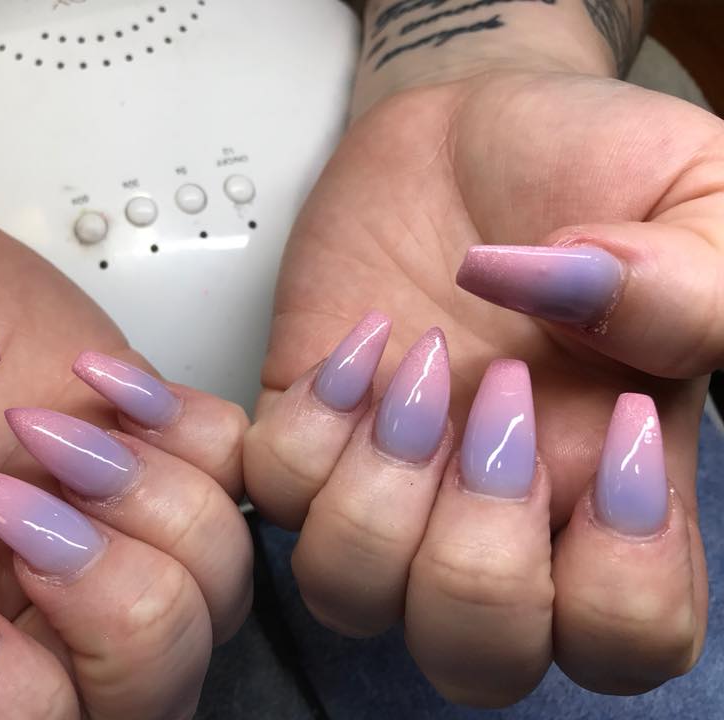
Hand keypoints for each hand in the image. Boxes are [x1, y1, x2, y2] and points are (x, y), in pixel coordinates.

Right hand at [0, 179, 250, 718]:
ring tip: (49, 424)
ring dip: (155, 504)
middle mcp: (22, 606)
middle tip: (5, 492)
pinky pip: (239, 481)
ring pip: (216, 597)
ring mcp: (101, 529)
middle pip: (147, 697)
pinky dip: (192, 432)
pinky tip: (101, 383)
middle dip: (109, 598)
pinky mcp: (148, 453)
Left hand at [244, 71, 720, 704]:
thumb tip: (582, 302)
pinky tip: (358, 344)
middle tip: (499, 400)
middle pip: (472, 655)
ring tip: (419, 366)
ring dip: (376, 493)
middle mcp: (495, 504)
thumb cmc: (583, 163)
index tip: (620, 423)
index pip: (621, 640)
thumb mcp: (697, 195)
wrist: (470, 126)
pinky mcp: (309, 424)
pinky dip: (306, 426)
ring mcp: (390, 474)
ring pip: (350, 592)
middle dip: (474, 554)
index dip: (620, 581)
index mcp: (613, 482)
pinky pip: (273, 493)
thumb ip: (693, 283)